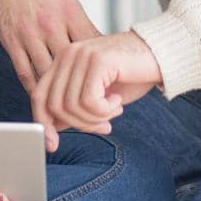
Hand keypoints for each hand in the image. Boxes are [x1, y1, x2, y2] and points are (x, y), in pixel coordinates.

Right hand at [0, 0, 101, 94]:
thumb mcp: (68, 1)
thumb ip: (83, 25)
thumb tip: (104, 51)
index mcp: (69, 12)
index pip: (90, 45)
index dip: (101, 66)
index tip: (108, 81)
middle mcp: (50, 24)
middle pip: (70, 64)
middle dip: (81, 84)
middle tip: (92, 102)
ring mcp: (29, 34)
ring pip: (47, 73)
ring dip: (58, 92)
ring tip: (70, 107)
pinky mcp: (12, 42)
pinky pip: (25, 73)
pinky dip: (36, 90)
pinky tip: (46, 98)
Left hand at [31, 31, 161, 151]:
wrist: (161, 56)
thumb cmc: (131, 75)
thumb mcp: (98, 96)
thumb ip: (73, 107)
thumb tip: (52, 128)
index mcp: (63, 61)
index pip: (39, 96)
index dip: (43, 123)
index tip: (52, 146)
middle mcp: (68, 55)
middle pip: (54, 105)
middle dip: (79, 124)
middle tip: (104, 125)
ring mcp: (81, 55)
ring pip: (72, 106)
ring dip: (96, 117)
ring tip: (114, 110)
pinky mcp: (98, 60)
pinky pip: (90, 101)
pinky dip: (105, 110)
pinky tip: (118, 101)